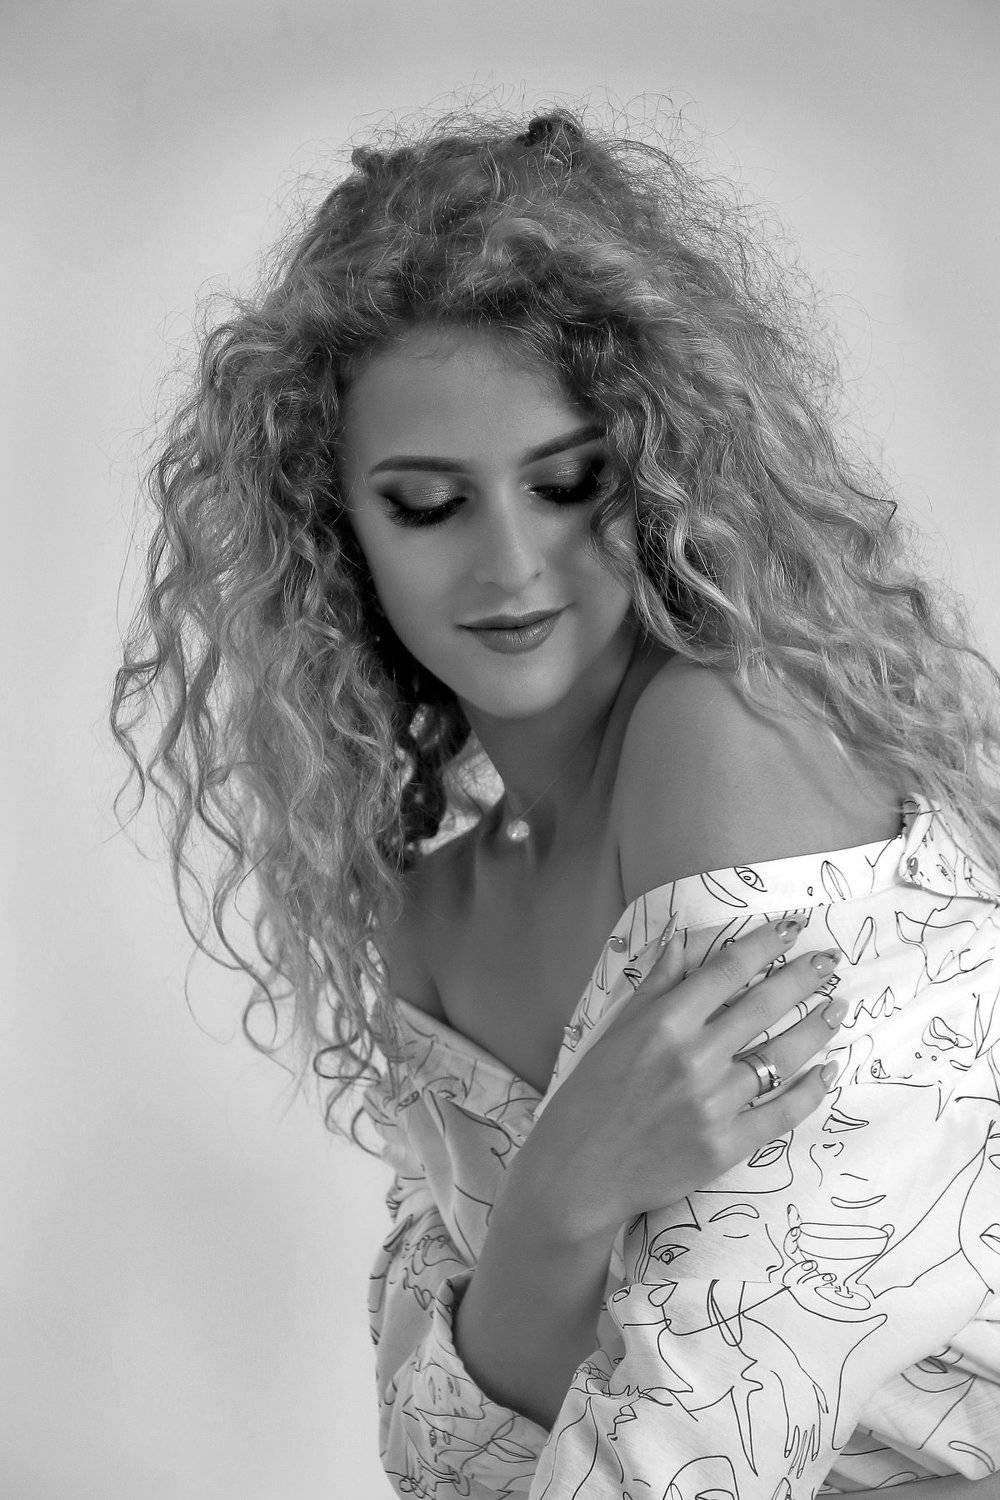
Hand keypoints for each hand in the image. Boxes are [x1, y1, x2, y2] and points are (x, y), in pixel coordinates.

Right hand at [516, 917, 841, 1245]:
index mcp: (663, 1023)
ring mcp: (714, 1105)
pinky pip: (783, 1112)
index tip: (793, 930)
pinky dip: (812, 1090)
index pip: (727, 970)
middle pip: (765, 1005)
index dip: (765, 945)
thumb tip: (684, 936)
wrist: (579, 1173)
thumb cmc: (591, 1095)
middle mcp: (694, 1058)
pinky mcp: (727, 1146)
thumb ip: (657, 984)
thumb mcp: (616, 1030)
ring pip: (783, 1056)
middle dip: (803, 978)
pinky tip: (828, 1072)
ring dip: (817, 1028)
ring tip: (837, 1009)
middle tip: (828, 962)